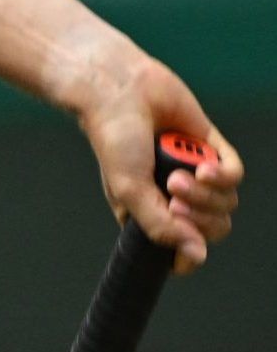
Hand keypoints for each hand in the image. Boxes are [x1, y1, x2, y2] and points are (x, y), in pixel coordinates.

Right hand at [73, 47, 243, 273]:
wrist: (123, 95)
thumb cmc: (115, 142)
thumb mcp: (131, 194)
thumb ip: (161, 227)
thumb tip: (195, 256)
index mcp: (151, 214)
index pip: (183, 249)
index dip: (188, 252)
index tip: (184, 252)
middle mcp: (176, 198)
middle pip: (211, 228)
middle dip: (197, 217)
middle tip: (174, 198)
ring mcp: (196, 174)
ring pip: (226, 203)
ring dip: (205, 193)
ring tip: (180, 175)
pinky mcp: (212, 149)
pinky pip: (235, 175)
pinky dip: (222, 174)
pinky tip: (203, 167)